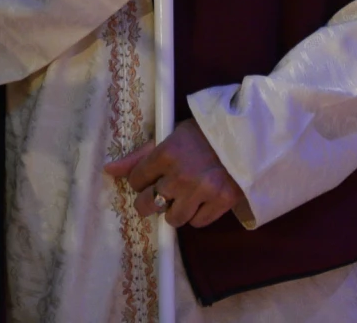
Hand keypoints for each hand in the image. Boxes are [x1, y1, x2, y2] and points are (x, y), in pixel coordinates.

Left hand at [103, 120, 250, 229]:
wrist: (247, 134)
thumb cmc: (205, 132)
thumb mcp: (172, 136)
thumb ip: (141, 155)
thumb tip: (109, 170)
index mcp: (166, 153)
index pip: (136, 180)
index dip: (141, 180)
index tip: (150, 177)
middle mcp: (181, 175)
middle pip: (149, 204)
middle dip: (150, 202)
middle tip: (160, 195)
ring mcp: (202, 190)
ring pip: (173, 218)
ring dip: (175, 210)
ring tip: (184, 195)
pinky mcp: (222, 202)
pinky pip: (197, 223)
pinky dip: (198, 214)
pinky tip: (202, 199)